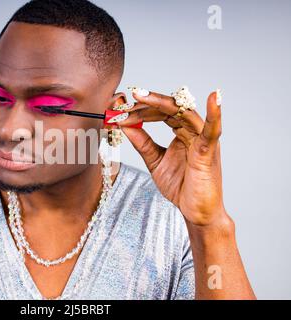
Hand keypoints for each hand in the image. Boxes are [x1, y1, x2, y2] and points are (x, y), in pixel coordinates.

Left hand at [117, 88, 227, 226]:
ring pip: (184, 113)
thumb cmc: (181, 186)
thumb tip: (124, 124)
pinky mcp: (209, 152)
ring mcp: (202, 139)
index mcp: (182, 132)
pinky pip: (213, 131)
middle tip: (122, 104)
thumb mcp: (155, 161)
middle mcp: (193, 131)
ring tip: (141, 96)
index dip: (140, 110)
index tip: (118, 111)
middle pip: (170, 108)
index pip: (161, 113)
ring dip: (160, 103)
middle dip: (144, 105)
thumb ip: (142, 143)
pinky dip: (215, 114)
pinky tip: (214, 97)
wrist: (196, 212)